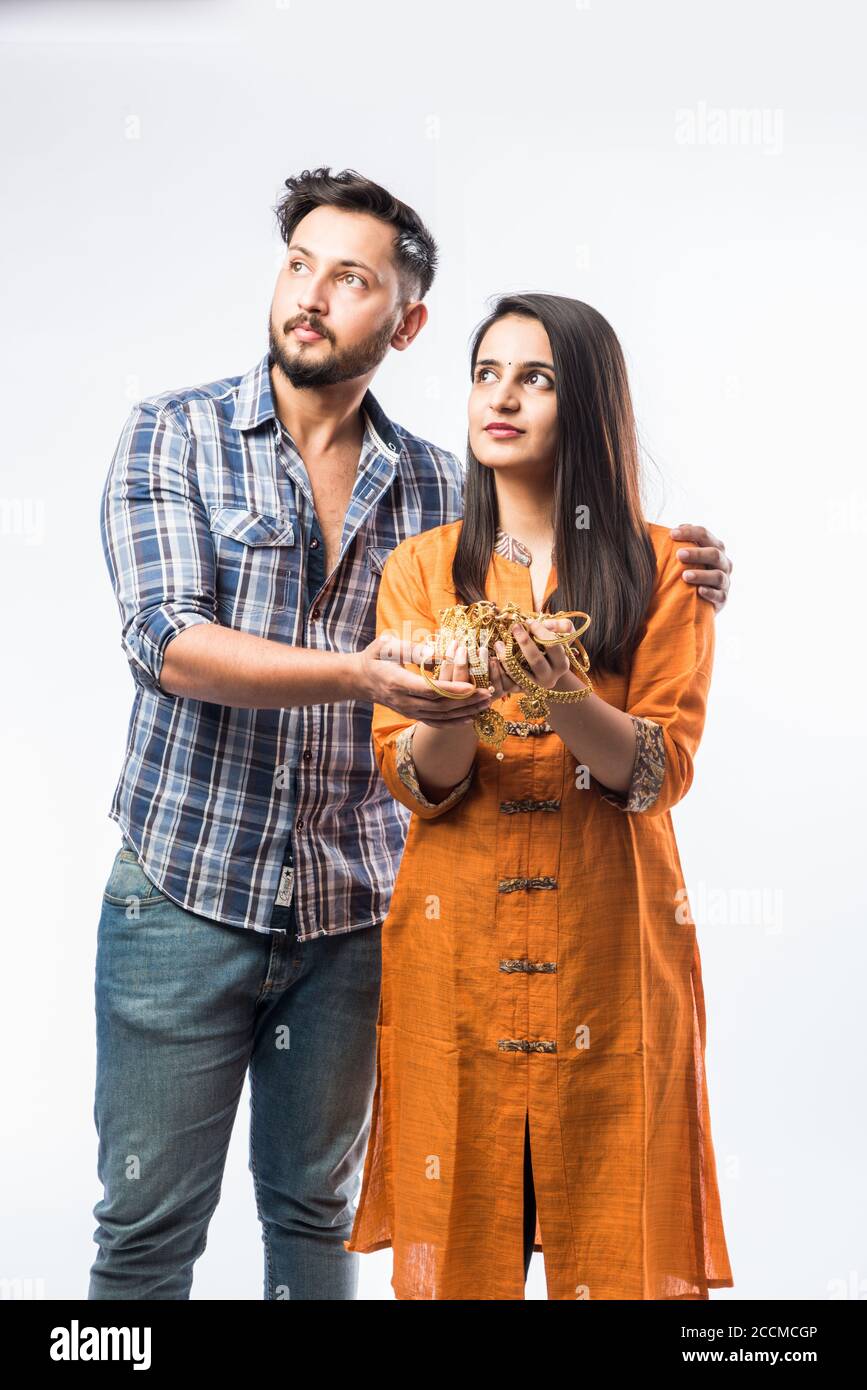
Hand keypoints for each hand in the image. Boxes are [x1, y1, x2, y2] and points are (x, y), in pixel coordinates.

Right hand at [356, 633, 495, 724]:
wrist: (361, 680)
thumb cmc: (376, 657)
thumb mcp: (387, 646)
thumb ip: (410, 649)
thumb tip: (434, 651)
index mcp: (397, 683)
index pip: (428, 689)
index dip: (451, 689)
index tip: (471, 686)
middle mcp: (404, 702)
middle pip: (440, 706)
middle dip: (466, 701)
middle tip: (488, 693)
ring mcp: (409, 711)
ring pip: (441, 716)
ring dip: (465, 711)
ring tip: (486, 703)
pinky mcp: (413, 715)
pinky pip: (436, 723)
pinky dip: (454, 722)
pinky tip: (471, 718)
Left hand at [495, 618, 585, 693]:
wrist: (544, 671)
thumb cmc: (551, 647)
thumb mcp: (563, 635)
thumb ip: (562, 626)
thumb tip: (547, 624)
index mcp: (561, 664)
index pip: (553, 646)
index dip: (541, 632)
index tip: (530, 621)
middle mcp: (549, 678)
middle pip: (537, 661)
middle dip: (525, 642)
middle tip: (515, 627)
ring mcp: (533, 686)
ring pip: (518, 674)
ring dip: (507, 658)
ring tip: (499, 643)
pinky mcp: (518, 690)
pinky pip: (506, 683)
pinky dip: (498, 671)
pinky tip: (493, 657)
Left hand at [670, 524, 731, 611]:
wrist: (700, 599)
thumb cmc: (690, 570)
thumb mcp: (688, 556)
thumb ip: (682, 543)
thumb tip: (671, 531)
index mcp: (714, 548)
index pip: (705, 535)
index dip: (689, 532)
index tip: (672, 534)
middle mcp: (723, 563)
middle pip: (714, 553)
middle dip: (697, 553)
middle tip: (679, 554)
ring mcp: (725, 581)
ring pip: (718, 576)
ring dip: (701, 575)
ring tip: (684, 576)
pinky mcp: (723, 598)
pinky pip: (720, 596)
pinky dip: (710, 593)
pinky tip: (699, 591)